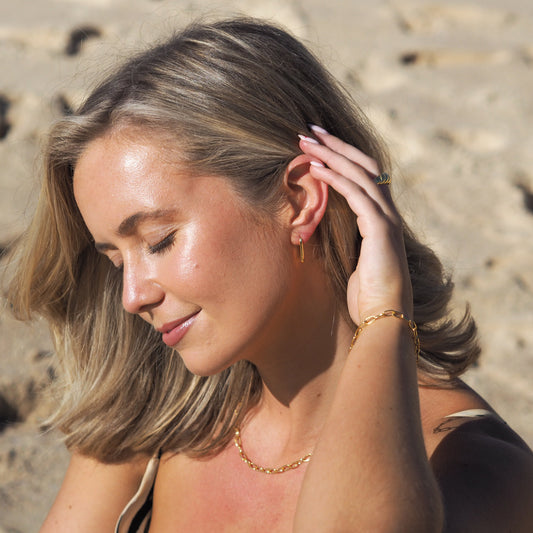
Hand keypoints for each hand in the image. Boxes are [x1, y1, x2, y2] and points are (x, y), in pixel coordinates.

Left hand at [298, 127, 412, 323]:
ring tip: (308, 142)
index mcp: (380, 218)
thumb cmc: (367, 295)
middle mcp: (387, 214)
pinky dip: (337, 180)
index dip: (342, 156)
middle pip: (364, 166)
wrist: (385, 318)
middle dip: (336, 145)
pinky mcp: (382, 231)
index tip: (318, 143)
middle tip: (309, 130)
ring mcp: (387, 220)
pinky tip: (317, 169)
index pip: (363, 175)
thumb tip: (318, 222)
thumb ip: (343, 236)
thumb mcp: (351, 258)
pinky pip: (358, 197)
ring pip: (361, 175)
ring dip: (333, 155)